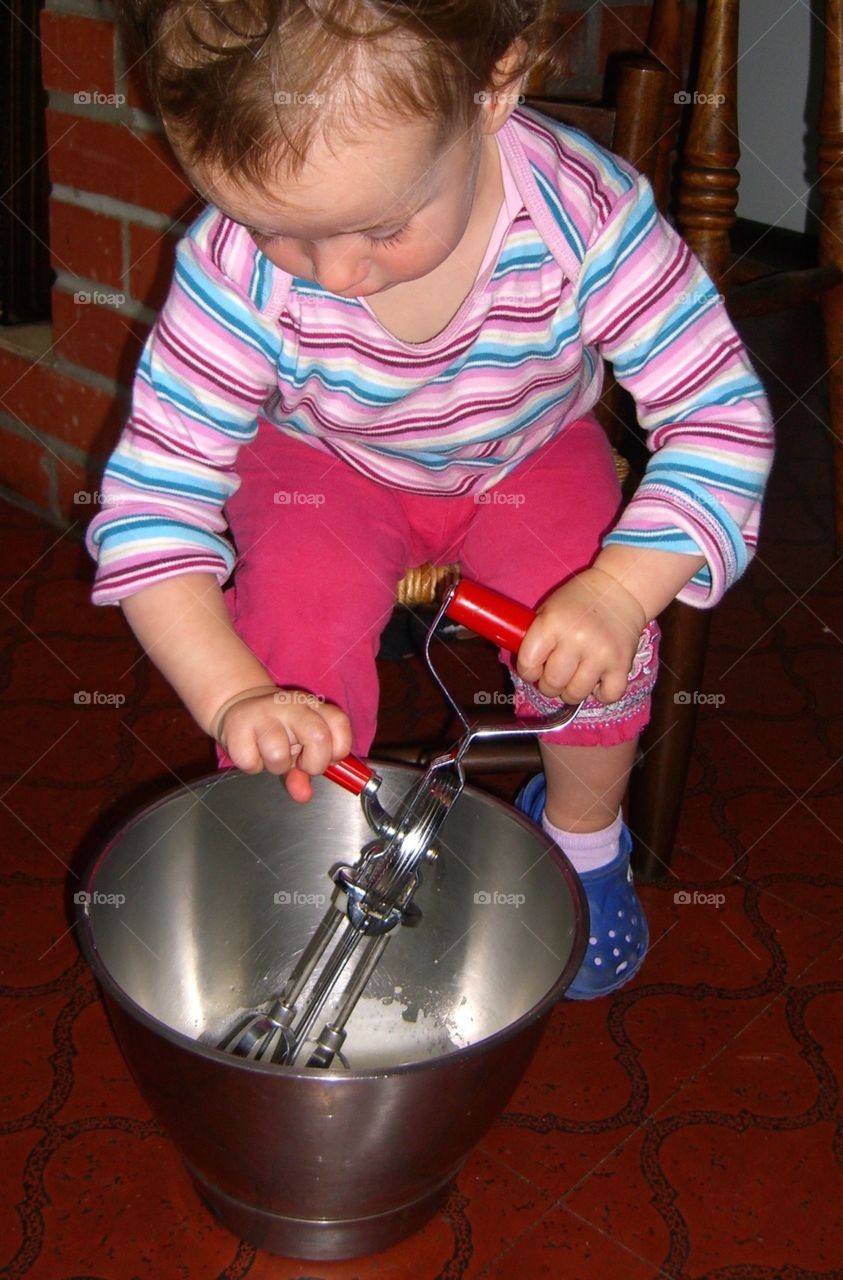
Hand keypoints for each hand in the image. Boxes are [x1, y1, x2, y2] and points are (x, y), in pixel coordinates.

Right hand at [213, 687, 352, 801]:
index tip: (328, 758)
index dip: (338, 749)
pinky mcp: (237, 726)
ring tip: (272, 754)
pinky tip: (253, 751)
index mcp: (313, 706)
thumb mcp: (298, 746)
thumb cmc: (276, 730)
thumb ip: (307, 771)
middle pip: (318, 737)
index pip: (339, 723)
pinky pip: (251, 763)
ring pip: (279, 755)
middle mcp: (292, 706)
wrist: (238, 709)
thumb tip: (303, 795)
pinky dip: (253, 766)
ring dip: (277, 766)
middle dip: (314, 764)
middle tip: (301, 764)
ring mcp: (263, 713)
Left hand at [516, 569, 646, 704]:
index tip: (536, 667)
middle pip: (552, 683)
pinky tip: (598, 679)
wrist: (621, 589)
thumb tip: (527, 668)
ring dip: (571, 691)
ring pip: (576, 694)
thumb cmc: (579, 600)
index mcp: (554, 623)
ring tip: (575, 676)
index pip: (528, 664)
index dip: (528, 670)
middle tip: (556, 674)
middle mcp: (578, 639)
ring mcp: (602, 654)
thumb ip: (536, 638)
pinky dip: (601, 693)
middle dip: (549, 684)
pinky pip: (608, 696)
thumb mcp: (549, 609)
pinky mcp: (623, 665)